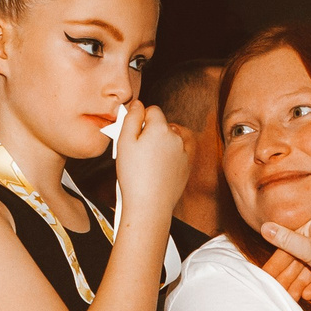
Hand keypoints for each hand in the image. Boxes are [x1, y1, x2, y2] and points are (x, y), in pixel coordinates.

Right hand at [113, 103, 189, 219]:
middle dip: (150, 132)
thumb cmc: (133, 176)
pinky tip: (159, 165)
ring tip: (146, 161)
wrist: (150, 205)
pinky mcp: (186, 167)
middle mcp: (176, 137)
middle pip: (162, 125)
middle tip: (135, 150)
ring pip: (171, 139)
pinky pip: (179, 153)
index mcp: (160, 128)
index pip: (152, 110)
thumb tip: (137, 104)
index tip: (132, 133)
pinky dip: (170, 155)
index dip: (140, 119)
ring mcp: (183, 152)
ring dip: (161, 143)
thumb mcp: (124, 142)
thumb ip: (131, 118)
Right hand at [261, 215, 310, 294]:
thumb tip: (265, 226)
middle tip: (276, 290)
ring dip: (300, 283)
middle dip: (288, 276)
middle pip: (302, 257)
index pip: (291, 242)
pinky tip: (307, 297)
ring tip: (290, 297)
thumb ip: (285, 239)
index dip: (277, 261)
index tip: (266, 276)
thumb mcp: (308, 248)